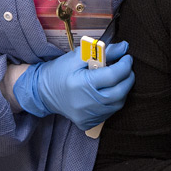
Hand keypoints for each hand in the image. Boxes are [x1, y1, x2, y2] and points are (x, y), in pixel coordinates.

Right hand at [13, 41, 134, 129]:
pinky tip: (108, 90)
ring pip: (117, 104)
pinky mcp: (87, 123)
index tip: (127, 57)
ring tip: (118, 78)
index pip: (113, 76)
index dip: (125, 65)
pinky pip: (109, 112)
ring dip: (123, 89)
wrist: (43, 92)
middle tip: (127, 67)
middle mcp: (85, 103)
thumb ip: (103, 51)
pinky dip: (114, 100)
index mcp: (82, 84)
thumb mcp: (78, 56)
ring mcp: (87, 116)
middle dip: (128, 77)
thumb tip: (124, 47)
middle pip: (119, 92)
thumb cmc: (60, 71)